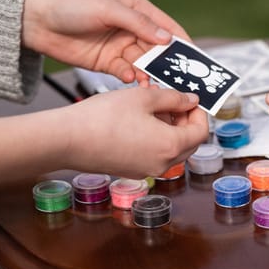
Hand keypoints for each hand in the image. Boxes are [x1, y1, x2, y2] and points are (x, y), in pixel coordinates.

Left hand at [22, 0, 189, 83]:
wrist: (36, 23)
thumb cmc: (72, 6)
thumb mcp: (108, 9)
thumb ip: (139, 24)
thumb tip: (167, 39)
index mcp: (137, 10)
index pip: (167, 27)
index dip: (182, 43)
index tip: (196, 59)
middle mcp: (132, 29)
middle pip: (158, 49)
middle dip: (170, 64)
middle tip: (182, 79)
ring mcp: (121, 47)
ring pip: (145, 64)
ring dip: (151, 74)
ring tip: (154, 84)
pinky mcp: (109, 63)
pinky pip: (127, 73)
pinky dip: (131, 79)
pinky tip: (131, 81)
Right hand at [63, 87, 207, 177]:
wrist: (67, 139)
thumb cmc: (103, 117)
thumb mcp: (144, 97)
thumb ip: (174, 98)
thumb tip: (191, 100)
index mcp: (171, 146)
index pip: (201, 132)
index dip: (200, 113)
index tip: (191, 100)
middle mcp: (162, 164)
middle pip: (189, 143)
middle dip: (185, 120)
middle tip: (173, 101)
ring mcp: (147, 170)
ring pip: (171, 149)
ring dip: (169, 127)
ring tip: (152, 105)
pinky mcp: (132, 170)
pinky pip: (154, 154)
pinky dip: (155, 138)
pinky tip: (140, 119)